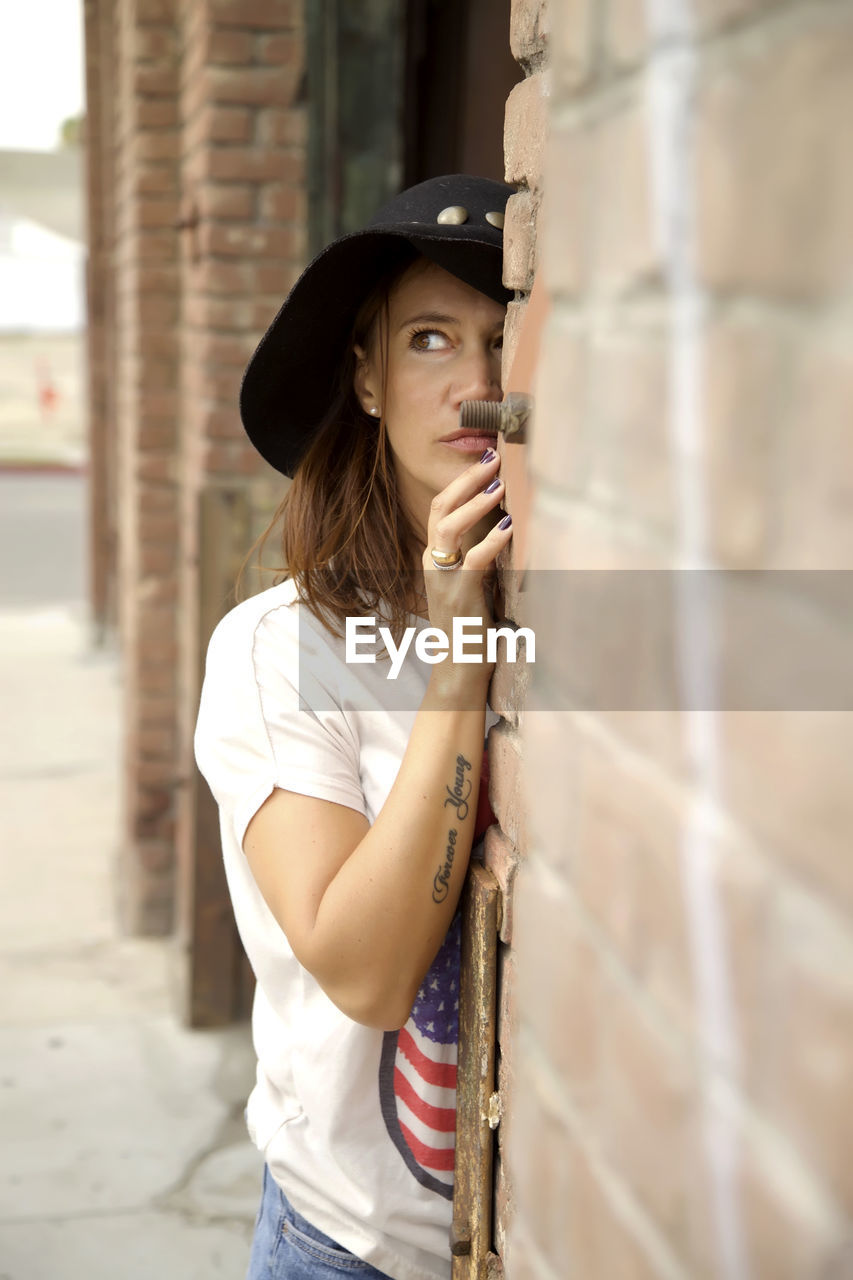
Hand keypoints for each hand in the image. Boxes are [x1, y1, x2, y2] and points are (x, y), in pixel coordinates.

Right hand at [421, 450, 512, 691]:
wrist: (460, 666)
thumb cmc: (470, 624)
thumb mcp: (471, 581)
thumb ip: (478, 554)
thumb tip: (505, 522)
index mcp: (434, 557)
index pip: (442, 508)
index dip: (462, 481)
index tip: (485, 458)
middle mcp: (433, 563)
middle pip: (441, 509)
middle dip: (466, 480)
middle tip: (491, 457)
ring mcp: (443, 579)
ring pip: (449, 529)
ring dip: (475, 504)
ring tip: (498, 483)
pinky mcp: (460, 596)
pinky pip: (474, 561)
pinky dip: (491, 542)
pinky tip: (509, 527)